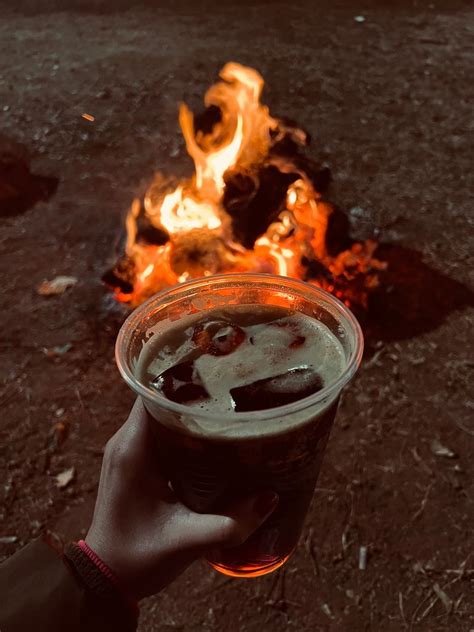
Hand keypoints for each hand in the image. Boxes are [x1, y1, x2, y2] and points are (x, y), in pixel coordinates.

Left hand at [85, 399, 277, 599]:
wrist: (106, 578)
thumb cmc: (138, 558)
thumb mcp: (188, 540)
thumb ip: (231, 522)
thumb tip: (271, 498)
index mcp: (133, 450)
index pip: (152, 394)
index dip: (180, 379)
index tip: (213, 372)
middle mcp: (125, 443)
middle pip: (158, 399)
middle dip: (191, 392)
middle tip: (229, 389)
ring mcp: (127, 452)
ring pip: (158, 415)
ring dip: (186, 410)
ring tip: (224, 406)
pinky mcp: (133, 463)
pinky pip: (157, 432)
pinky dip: (180, 428)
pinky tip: (209, 435)